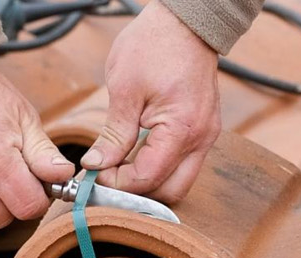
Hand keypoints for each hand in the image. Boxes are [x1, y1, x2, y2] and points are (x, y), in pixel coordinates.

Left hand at [82, 0, 221, 202]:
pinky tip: (133, 158)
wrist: (184, 22)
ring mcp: (206, 136)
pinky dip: (159, 168)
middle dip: (136, 192)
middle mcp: (201, 139)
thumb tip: (96, 165)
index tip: (94, 176)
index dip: (117, 184)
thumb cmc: (153, 46)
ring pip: (179, 181)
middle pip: (170, 192)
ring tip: (117, 170)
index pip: (148, 178)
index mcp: (182, 129)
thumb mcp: (124, 89)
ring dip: (148, 182)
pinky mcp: (203, 130)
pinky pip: (183, 163)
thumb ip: (113, 134)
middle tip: (105, 180)